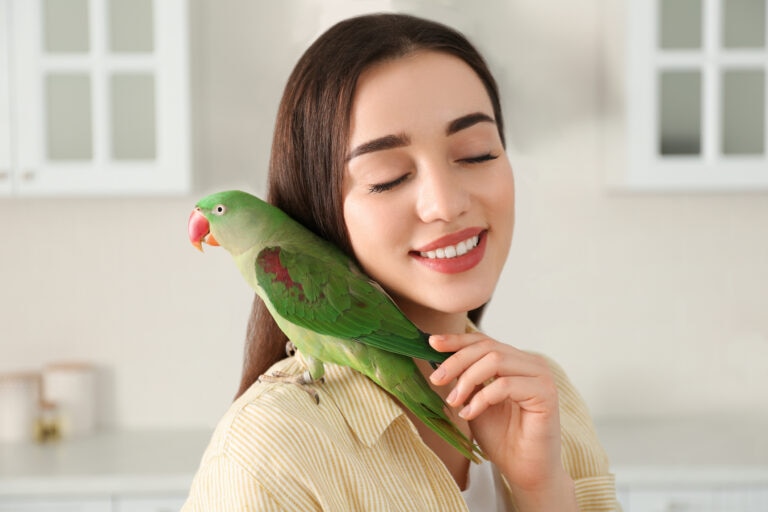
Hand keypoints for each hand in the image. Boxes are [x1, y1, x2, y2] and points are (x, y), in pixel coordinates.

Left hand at [429, 332, 575, 507]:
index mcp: (516, 361)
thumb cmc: (502, 438)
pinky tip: (470, 413)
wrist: (524, 470)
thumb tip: (439, 358)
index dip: (457, 340)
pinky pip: (505, 385)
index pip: (484, 341)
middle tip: (436, 379)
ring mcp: (541, 376)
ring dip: (467, 380)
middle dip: (457, 361)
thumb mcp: (475, 400)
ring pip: (495, 361)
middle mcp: (531, 363)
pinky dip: (482, 397)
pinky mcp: (545, 393)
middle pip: (487, 347)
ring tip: (454, 402)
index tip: (432, 343)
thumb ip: (466, 379)